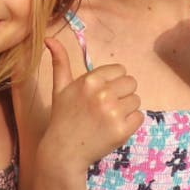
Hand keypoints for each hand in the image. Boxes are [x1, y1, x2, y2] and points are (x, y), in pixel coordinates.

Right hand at [41, 38, 142, 170]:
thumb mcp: (60, 87)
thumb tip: (49, 38)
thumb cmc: (62, 118)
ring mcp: (113, 112)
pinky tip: (114, 128)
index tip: (102, 94)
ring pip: (136, 100)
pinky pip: (139, 117)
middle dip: (122, 94)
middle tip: (106, 108)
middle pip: (131, 83)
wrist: (63, 151)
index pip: (121, 70)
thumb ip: (59, 62)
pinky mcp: (122, 130)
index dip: (113, 82)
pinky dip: (130, 123)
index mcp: (90, 80)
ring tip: (109, 118)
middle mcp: (103, 93)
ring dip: (127, 109)